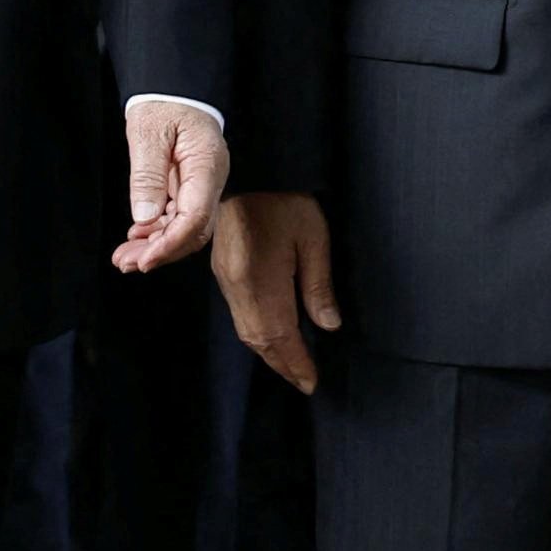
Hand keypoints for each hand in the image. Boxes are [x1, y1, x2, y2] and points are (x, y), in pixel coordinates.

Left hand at [116, 101, 230, 273]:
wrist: (175, 89)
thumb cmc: (164, 104)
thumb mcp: (148, 132)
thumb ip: (147, 175)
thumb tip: (144, 217)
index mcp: (206, 165)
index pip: (196, 217)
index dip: (169, 243)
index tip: (144, 259)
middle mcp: (210, 180)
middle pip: (193, 231)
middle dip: (161, 252)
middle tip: (126, 263)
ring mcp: (202, 185)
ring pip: (185, 229)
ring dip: (156, 246)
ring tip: (125, 257)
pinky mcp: (189, 187)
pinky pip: (177, 217)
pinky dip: (157, 232)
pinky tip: (136, 237)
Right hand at [211, 190, 339, 393]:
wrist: (249, 168)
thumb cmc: (285, 198)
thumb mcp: (312, 237)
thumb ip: (318, 284)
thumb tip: (327, 325)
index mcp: (260, 280)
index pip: (280, 335)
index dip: (296, 362)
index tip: (312, 382)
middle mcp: (237, 287)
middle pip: (259, 340)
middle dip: (282, 365)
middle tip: (304, 382)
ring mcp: (226, 280)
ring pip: (246, 331)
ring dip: (269, 353)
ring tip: (292, 367)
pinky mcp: (223, 272)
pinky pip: (240, 316)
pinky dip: (258, 335)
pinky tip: (272, 338)